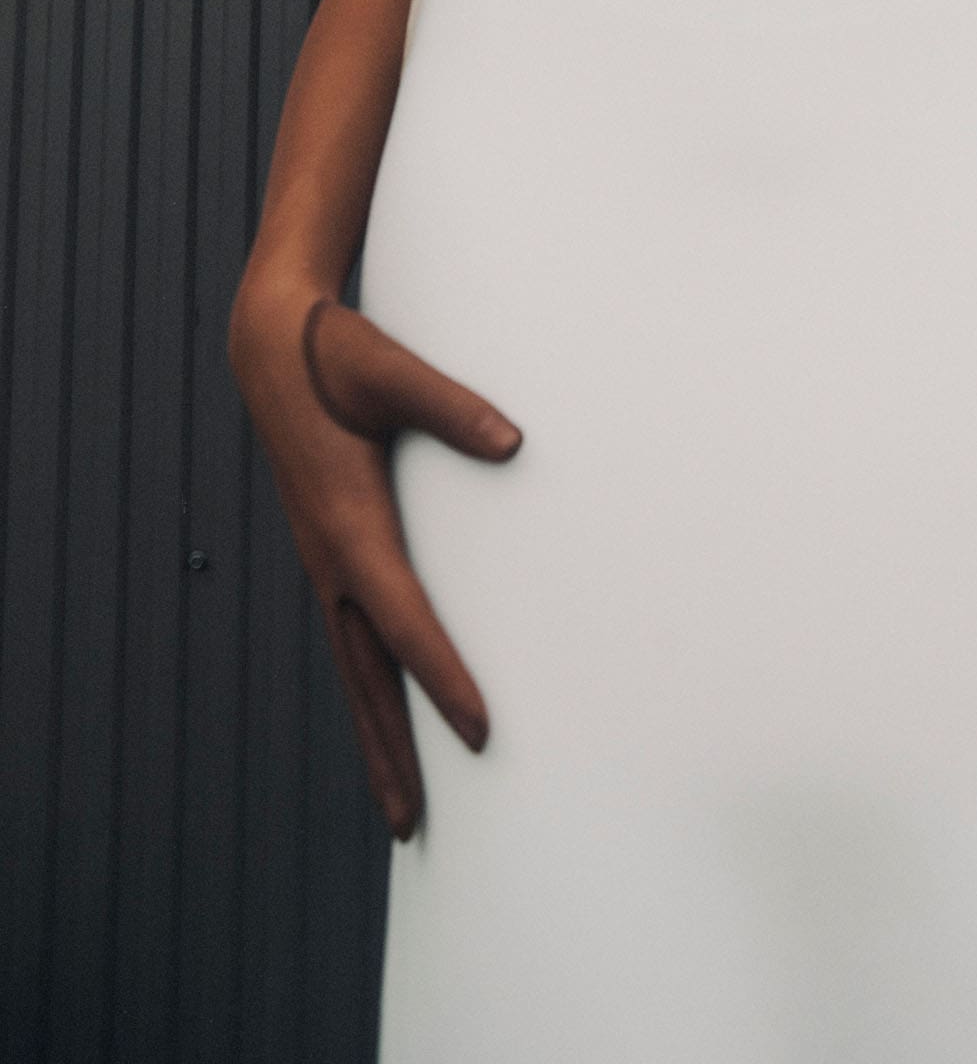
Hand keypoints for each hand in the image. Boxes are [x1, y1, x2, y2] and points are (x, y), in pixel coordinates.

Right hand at [227, 275, 523, 838]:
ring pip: (353, 664)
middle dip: (390, 750)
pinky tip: (386, 708)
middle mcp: (331, 555)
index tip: (480, 732)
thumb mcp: (392, 370)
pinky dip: (368, 684)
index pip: (407, 621)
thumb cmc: (335, 353)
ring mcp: (324, 558)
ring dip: (375, 732)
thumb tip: (512, 442)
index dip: (445, 678)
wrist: (271, 343)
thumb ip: (453, 405)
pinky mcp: (328, 549)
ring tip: (398, 803)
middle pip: (366, 674)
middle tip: (414, 826)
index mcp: (349, 523)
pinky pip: (351, 635)